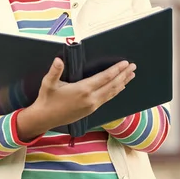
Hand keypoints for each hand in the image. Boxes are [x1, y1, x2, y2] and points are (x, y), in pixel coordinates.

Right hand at [17, 58, 135, 140]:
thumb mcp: (48, 83)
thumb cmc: (47, 99)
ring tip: (131, 75)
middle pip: (112, 85)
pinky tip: (120, 88)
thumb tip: (58, 60)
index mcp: (83, 90)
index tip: (125, 63)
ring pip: (112, 93)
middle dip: (124, 75)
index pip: (105, 78)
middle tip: (133, 66)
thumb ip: (55, 71)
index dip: (116, 70)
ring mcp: (92, 106)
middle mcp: (91, 98)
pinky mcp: (91, 110)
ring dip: (123, 83)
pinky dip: (115, 92)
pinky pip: (107, 99)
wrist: (45, 118)